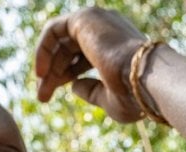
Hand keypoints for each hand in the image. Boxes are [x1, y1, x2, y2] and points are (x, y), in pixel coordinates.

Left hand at [34, 7, 146, 121]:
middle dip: (53, 74)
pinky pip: (54, 30)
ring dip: (47, 65)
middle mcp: (108, 30)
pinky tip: (41, 72)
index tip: (52, 96)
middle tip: (42, 97)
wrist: (144, 80)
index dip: (66, 76)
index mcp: (118, 47)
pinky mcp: (84, 18)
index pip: (83, 57)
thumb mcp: (110, 99)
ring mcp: (97, 21)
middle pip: (69, 49)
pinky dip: (43, 50)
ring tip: (42, 90)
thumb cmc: (133, 96)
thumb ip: (91, 91)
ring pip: (60, 41)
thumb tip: (73, 86)